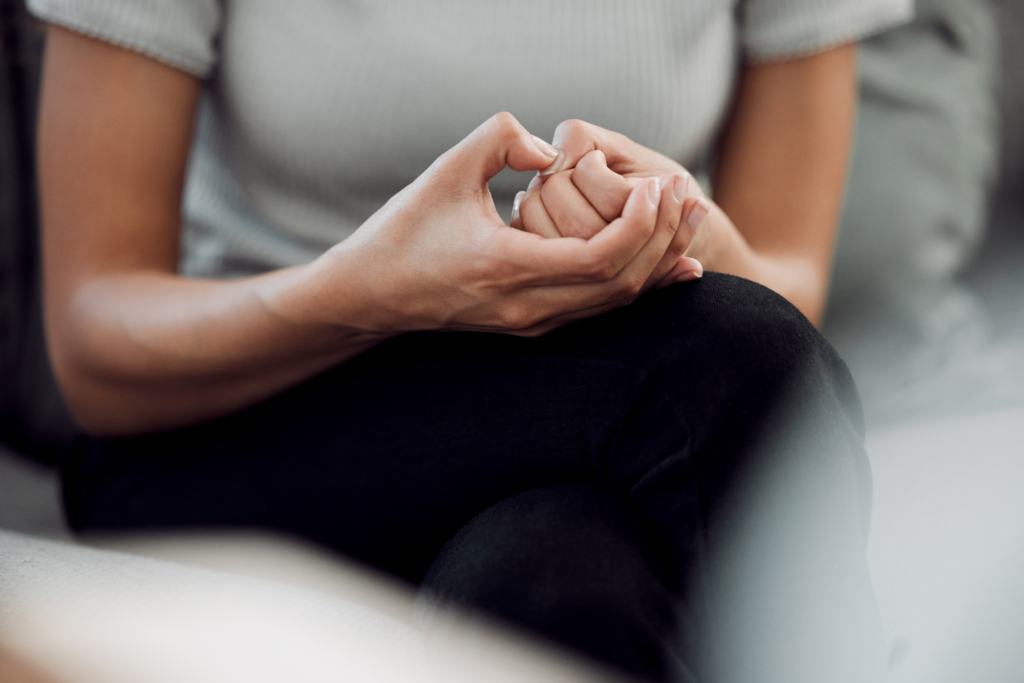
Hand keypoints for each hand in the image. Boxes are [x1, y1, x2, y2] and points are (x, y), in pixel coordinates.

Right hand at [298, 113, 685, 336]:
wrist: (371, 294)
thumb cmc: (404, 230)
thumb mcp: (446, 171)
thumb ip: (501, 139)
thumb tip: (555, 150)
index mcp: (507, 267)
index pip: (601, 257)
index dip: (640, 222)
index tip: (657, 185)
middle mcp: (527, 307)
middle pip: (621, 283)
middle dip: (664, 238)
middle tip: (688, 194)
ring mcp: (532, 323)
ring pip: (616, 302)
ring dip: (657, 261)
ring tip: (688, 220)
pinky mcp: (532, 326)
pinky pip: (600, 310)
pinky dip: (638, 285)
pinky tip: (669, 266)